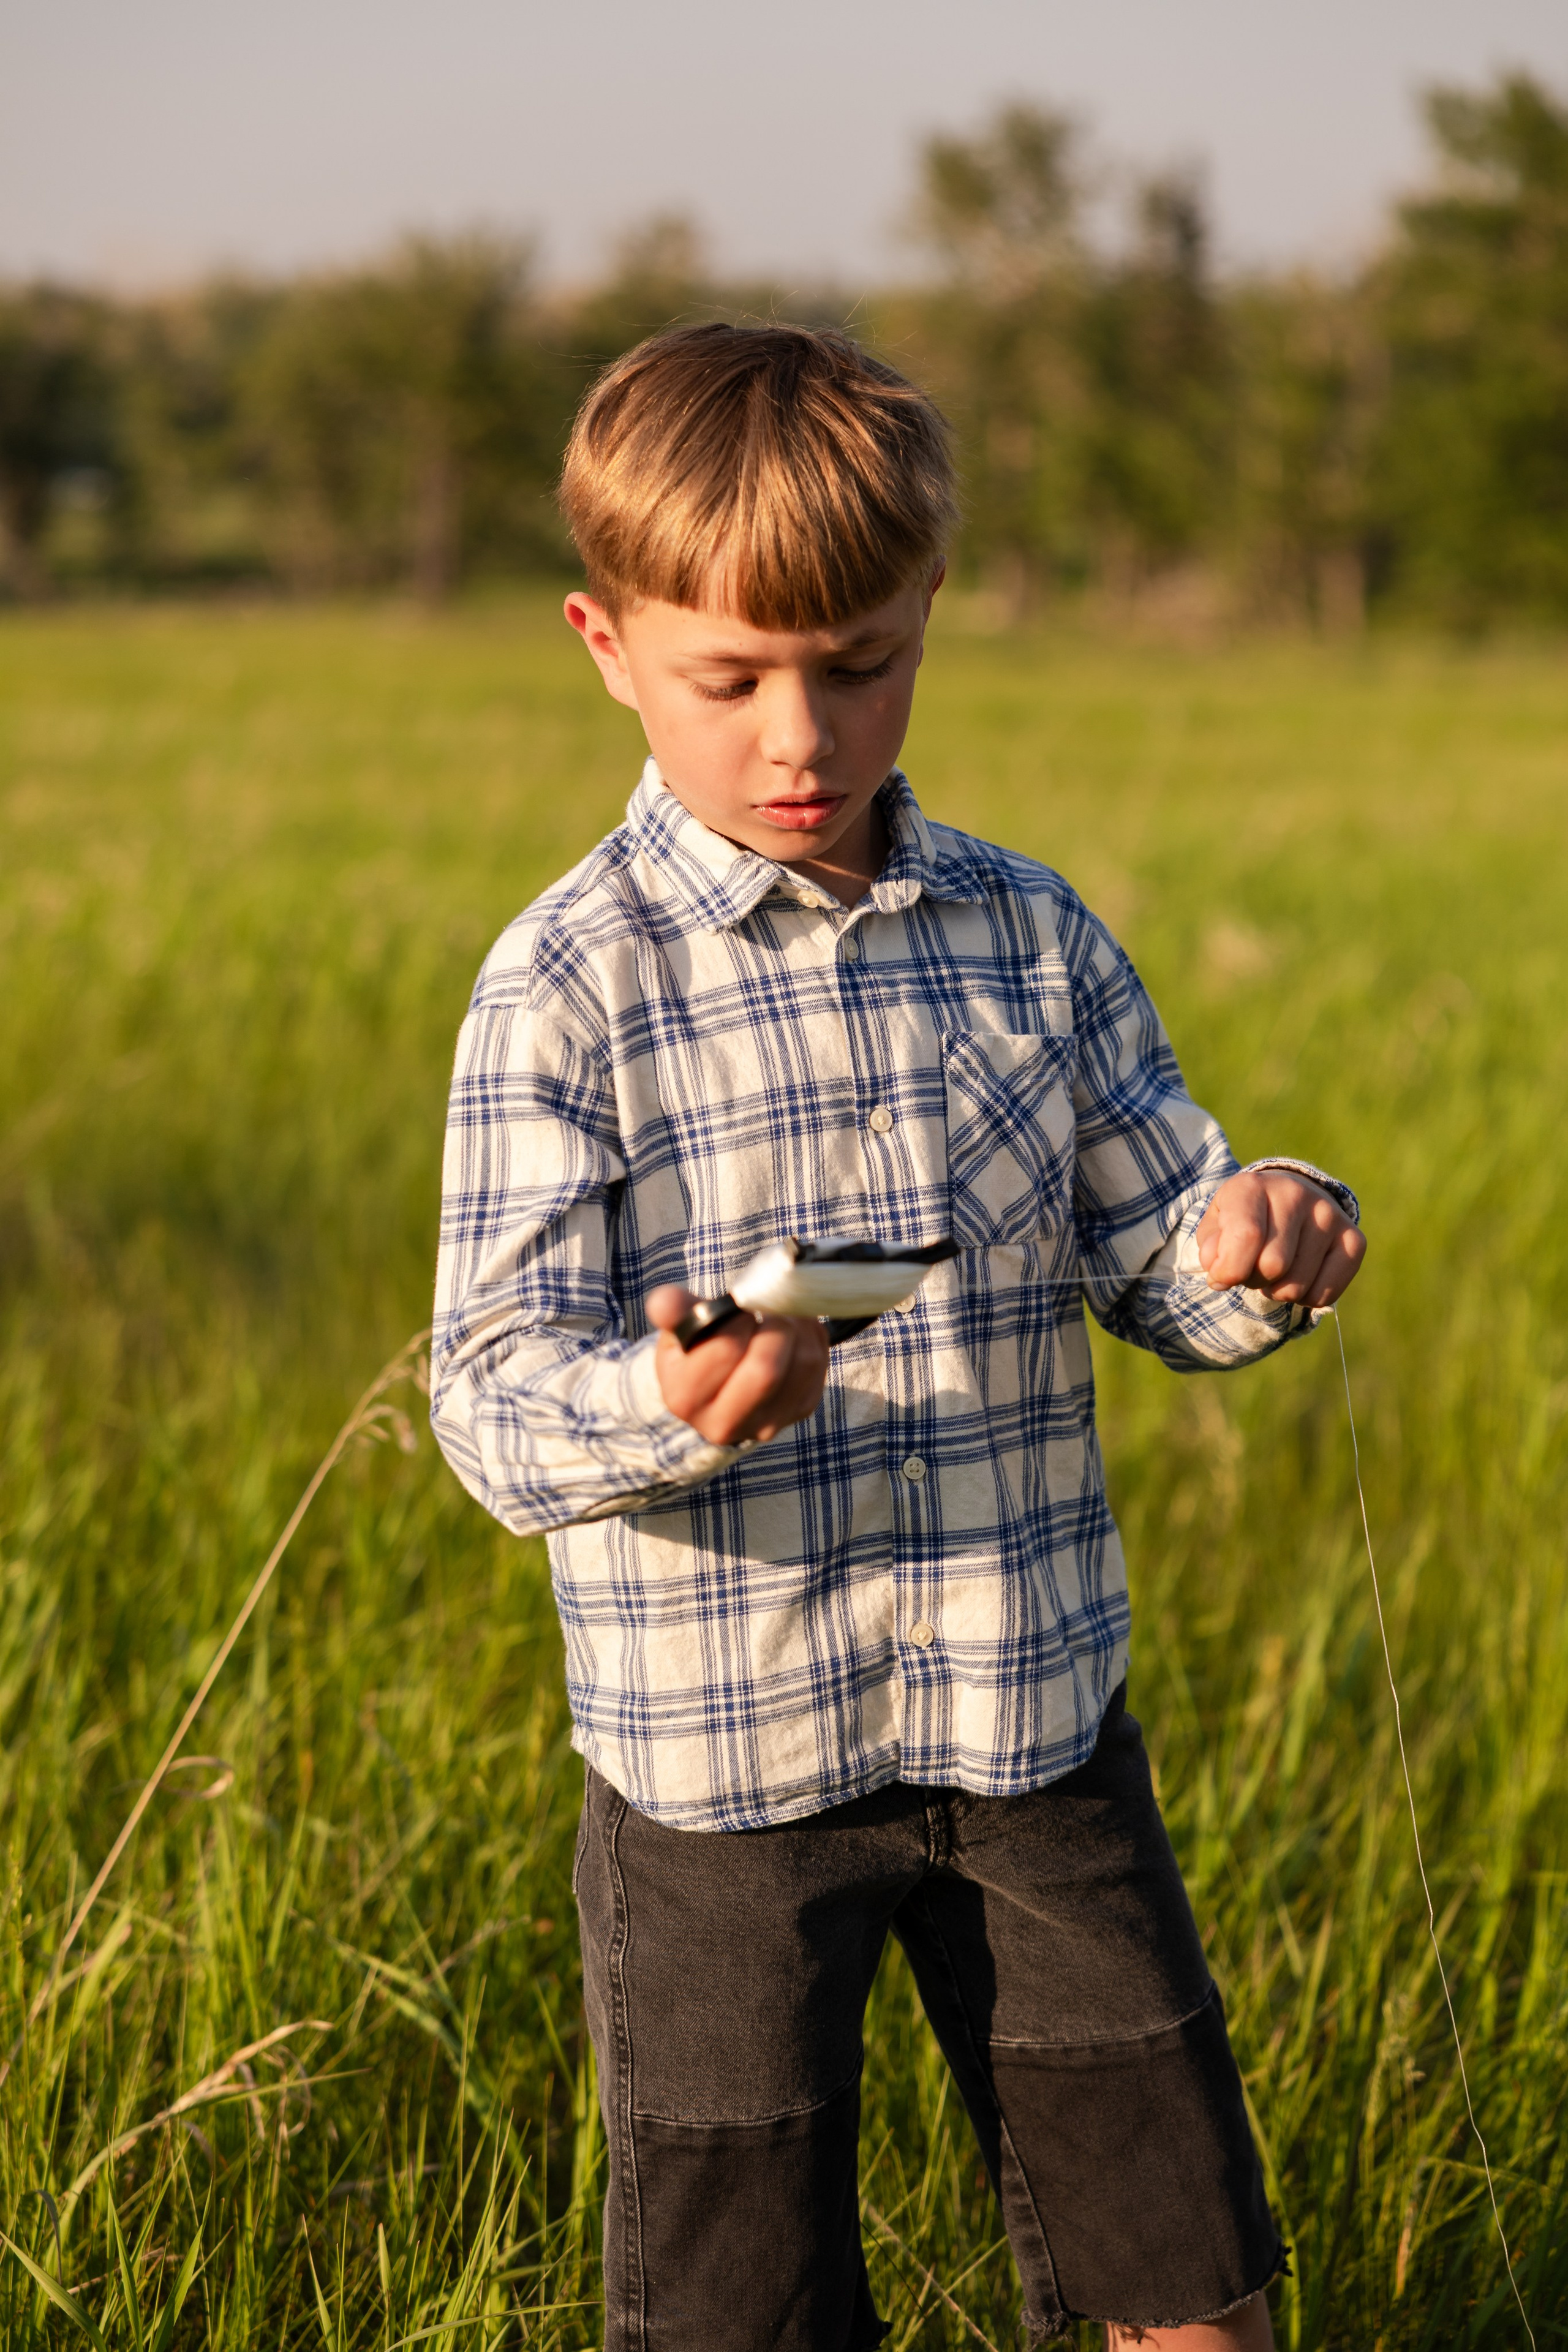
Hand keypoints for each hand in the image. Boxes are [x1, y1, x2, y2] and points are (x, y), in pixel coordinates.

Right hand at [648, 1287, 830, 1446]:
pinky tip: (793, 1330)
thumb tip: (664, 1301)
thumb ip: (675, 1312)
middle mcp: (725, 1423)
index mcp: (686, 1398)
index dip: (738, 1318)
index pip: (725, 1349)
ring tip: (780, 1313)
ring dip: (796, 1326)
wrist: (716, 1390)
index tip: (739, 1308)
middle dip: (773, 1325)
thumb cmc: (696, 1351)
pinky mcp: (800, 1411)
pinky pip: (818, 1366)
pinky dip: (811, 1337)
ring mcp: (767, 1423)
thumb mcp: (679, 1331)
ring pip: (802, 1363)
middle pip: (766, 1368)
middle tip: (766, 1307)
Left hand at [1196, 1171, 1365, 1309]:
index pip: (1247, 1237)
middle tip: (1253, 1267)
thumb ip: (1211, 1249)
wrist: (1285, 1199)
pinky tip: (1299, 1277)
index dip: (1229, 1270)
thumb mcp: (1215, 1227)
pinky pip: (1325, 1294)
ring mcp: (1329, 1215)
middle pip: (1273, 1266)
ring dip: (1277, 1291)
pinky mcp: (1354, 1239)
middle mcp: (1296, 1193)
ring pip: (1297, 1285)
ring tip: (1274, 1271)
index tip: (1221, 1278)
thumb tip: (1221, 1271)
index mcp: (1253, 1186)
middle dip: (1254, 1280)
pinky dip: (1305, 1299)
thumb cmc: (1243, 1219)